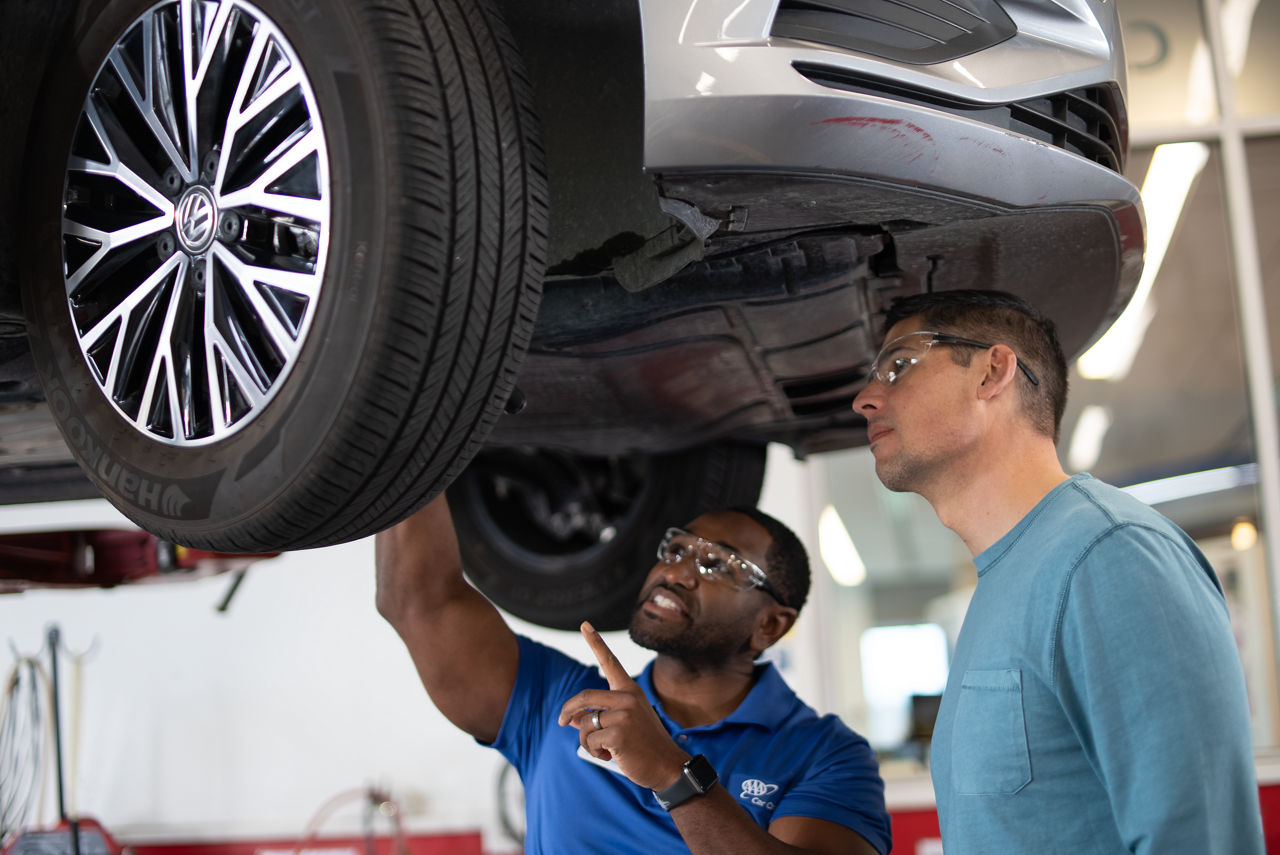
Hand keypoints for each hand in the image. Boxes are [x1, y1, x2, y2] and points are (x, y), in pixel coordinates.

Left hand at [558, 621, 690, 790]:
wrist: (668, 767)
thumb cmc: (645, 746)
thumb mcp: (625, 724)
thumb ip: (601, 716)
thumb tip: (570, 718)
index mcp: (631, 691)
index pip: (610, 662)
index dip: (596, 642)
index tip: (585, 624)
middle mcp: (627, 698)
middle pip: (584, 697)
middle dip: (567, 710)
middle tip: (561, 721)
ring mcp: (624, 715)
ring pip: (584, 724)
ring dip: (587, 742)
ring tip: (606, 750)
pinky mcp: (618, 734)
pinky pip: (589, 741)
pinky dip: (594, 752)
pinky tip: (612, 757)